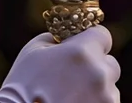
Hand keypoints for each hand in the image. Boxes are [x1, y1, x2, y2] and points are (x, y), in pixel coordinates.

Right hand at [0, 26, 120, 102]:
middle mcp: (99, 73)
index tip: (84, 49)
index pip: (103, 35)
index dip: (92, 41)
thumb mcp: (32, 52)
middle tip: (74, 79)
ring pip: (109, 88)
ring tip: (70, 97)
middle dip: (95, 68)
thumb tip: (68, 39)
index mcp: (82, 52)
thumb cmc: (22, 88)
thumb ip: (56, 40)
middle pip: (109, 63)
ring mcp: (105, 97)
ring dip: (96, 90)